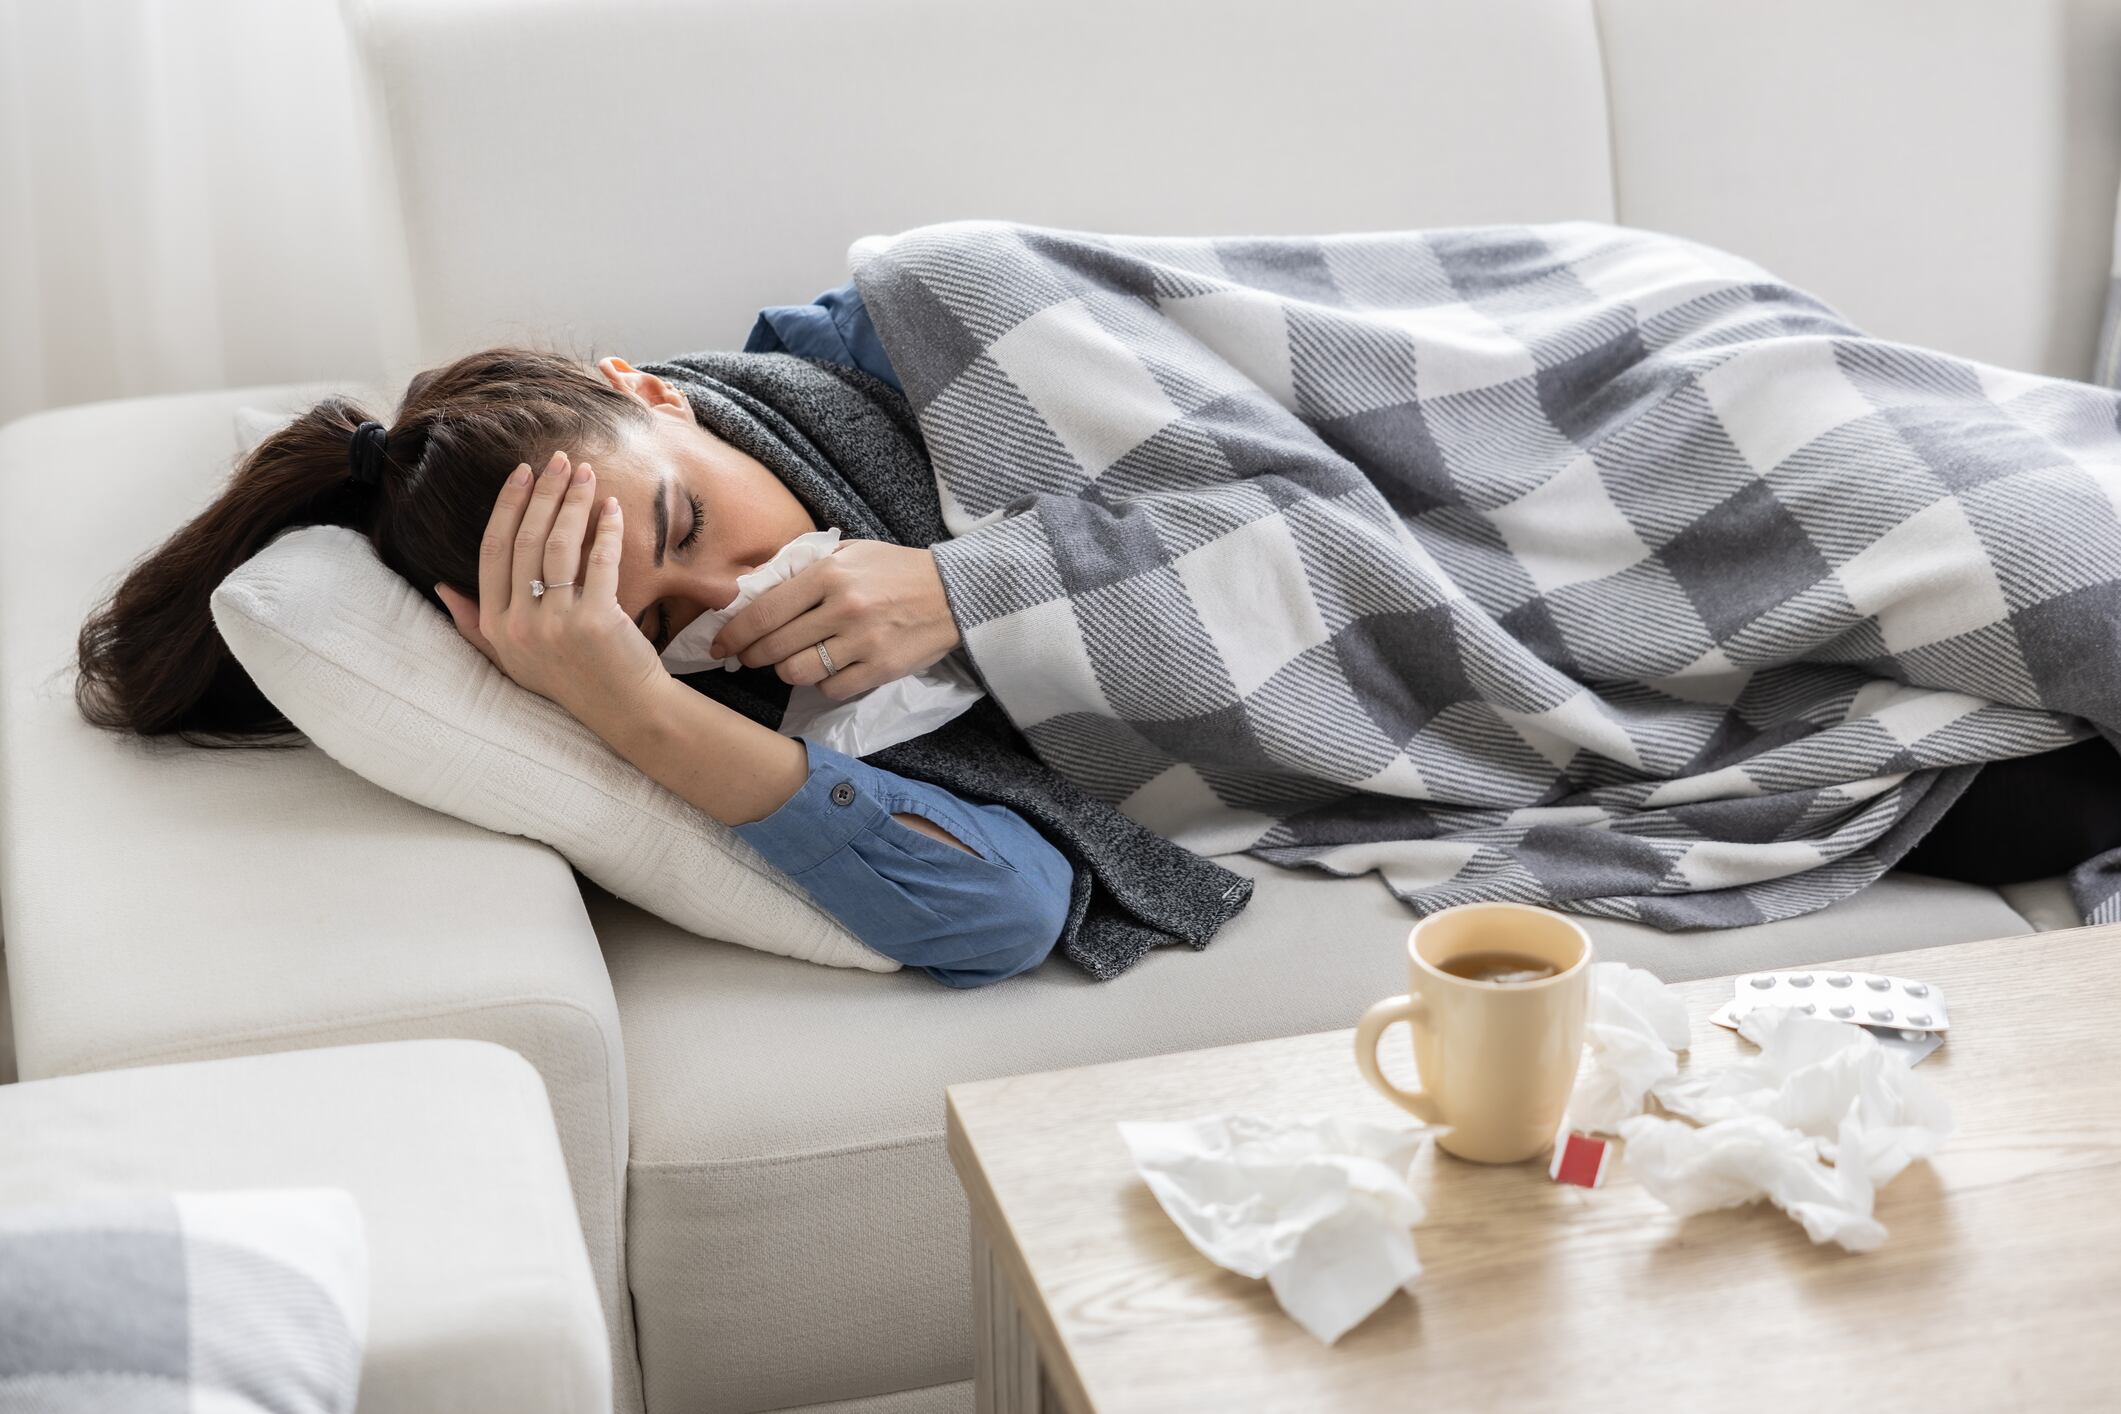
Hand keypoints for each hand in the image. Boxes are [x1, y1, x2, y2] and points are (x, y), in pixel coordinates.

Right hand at [434, 449, 669, 730]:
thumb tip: (442, 587)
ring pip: (559, 545)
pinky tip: (612, 508)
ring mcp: (557, 623)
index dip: (507, 506)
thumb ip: (475, 624)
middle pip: (525, 540)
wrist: (625, 709)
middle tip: (559, 460)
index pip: (492, 551)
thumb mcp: (511, 658)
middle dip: (543, 493)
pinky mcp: (596, 621)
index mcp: (497, 625)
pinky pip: (599, 561)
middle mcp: (520, 624)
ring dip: (573, 502)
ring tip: (587, 473)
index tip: (523, 474)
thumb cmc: (570, 679)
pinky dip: (606, 530)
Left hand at [711, 538, 961, 700]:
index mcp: (829, 573)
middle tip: (747, 657)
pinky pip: (831, 688)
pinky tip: (828, 670)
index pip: (764, 611)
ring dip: (786, 671)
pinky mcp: (881, 668)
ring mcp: (863, 641)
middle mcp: (843, 607)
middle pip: (775, 646)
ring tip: (790, 662)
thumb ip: (803, 567)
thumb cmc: (895, 569)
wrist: (954, 592)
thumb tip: (754, 586)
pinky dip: (822, 684)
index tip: (720, 645)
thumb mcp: (849, 553)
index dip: (734, 633)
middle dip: (752, 656)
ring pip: (798, 672)